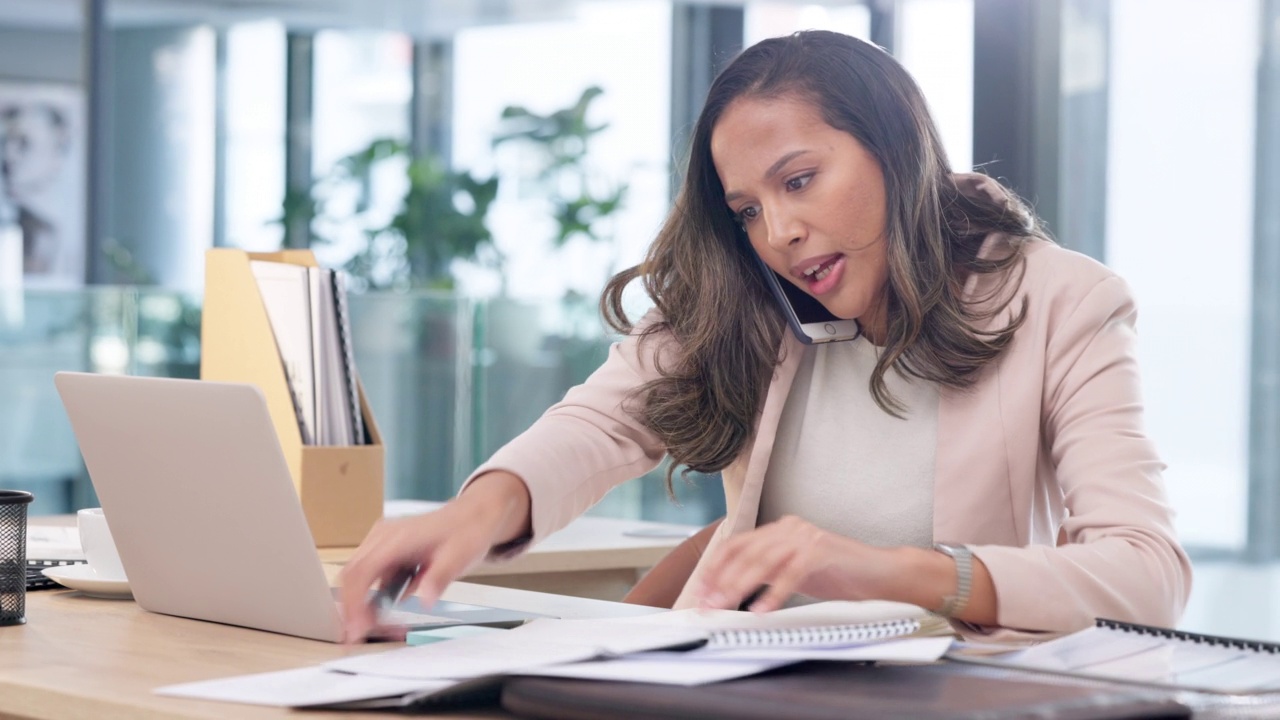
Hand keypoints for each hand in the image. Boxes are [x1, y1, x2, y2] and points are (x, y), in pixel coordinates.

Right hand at [337, 472, 530, 642]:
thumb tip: (425, 601)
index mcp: (397, 538)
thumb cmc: (466, 532)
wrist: (473, 515)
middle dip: (353, 608)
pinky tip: (388, 612)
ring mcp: (381, 541)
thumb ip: (440, 577)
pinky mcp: (385, 550)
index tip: (358, 628)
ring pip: (358, 577)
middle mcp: (382, 537)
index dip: (354, 602)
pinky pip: (370, 576)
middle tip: (362, 636)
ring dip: (363, 605)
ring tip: (381, 628)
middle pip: (352, 576)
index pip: (361, 572)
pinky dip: (373, 597)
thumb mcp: (460, 557)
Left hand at [693, 515, 891, 611]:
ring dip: (740, 587)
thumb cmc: (838, 575)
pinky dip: (773, 594)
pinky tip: (761, 611)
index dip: (716, 567)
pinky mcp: (821, 550)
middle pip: (745, 553)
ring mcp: (806, 536)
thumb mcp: (794, 572)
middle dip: (722, 580)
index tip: (700, 589)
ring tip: (725, 607)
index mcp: (780, 530)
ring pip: (763, 561)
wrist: (880, 574)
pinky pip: (790, 574)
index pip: (738, 545)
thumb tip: (731, 593)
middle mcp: (789, 527)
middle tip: (707, 603)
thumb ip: (767, 574)